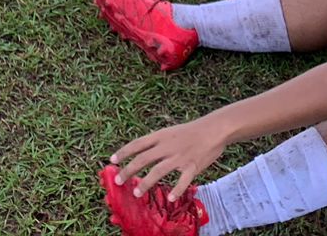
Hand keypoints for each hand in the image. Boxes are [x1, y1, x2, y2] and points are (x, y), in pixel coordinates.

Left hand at [111, 117, 229, 202]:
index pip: (137, 143)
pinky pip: (182, 181)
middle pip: (143, 159)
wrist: (214, 129)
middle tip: (118, 180)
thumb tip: (141, 152)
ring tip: (137, 193)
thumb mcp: (170, 131)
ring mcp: (179, 157)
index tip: (112, 160)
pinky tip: (170, 198)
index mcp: (161, 136)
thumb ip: (157, 142)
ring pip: (158, 171)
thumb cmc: (191, 131)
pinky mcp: (192, 166)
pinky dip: (176, 190)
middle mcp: (167, 146)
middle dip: (128, 170)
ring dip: (146, 183)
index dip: (123, 152)